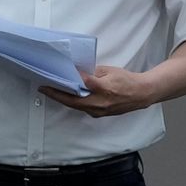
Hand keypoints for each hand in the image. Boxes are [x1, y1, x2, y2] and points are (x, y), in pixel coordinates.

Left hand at [39, 66, 153, 117]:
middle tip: (44, 88)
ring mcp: (99, 111)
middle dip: (56, 95)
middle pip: (73, 101)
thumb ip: (92, 74)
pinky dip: (73, 102)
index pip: (80, 86)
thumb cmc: (126, 80)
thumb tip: (77, 74)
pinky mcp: (100, 114)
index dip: (65, 84)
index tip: (52, 80)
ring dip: (63, 99)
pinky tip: (67, 96)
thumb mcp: (108, 71)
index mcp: (103, 90)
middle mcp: (100, 104)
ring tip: (51, 91)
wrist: (141, 94)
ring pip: (76, 106)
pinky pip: (83, 108)